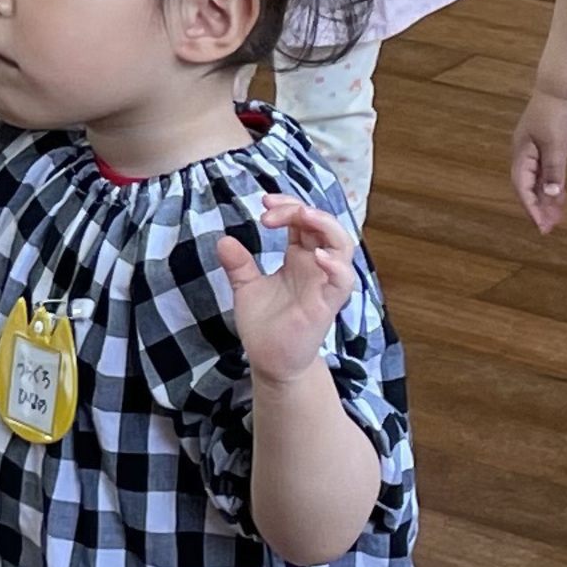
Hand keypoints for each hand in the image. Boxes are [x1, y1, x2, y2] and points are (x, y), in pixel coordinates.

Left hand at [216, 188, 355, 379]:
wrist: (270, 362)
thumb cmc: (266, 325)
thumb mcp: (246, 288)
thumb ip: (238, 264)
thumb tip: (222, 239)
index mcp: (299, 258)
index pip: (303, 220)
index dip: (288, 206)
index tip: (264, 204)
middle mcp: (316, 267)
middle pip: (325, 224)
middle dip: (302, 209)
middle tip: (271, 210)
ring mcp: (324, 284)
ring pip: (343, 246)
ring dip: (327, 225)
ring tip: (303, 216)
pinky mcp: (327, 305)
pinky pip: (343, 281)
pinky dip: (336, 265)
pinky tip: (317, 255)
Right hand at [511, 89, 566, 234]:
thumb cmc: (558, 115)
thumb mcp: (556, 144)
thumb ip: (554, 171)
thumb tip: (550, 196)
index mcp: (522, 153)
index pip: (522, 186)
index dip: (531, 207)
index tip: (542, 226)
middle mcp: (527, 155)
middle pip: (528, 186)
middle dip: (538, 207)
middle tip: (550, 228)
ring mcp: (539, 151)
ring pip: (539, 181)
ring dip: (547, 199)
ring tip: (557, 218)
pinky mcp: (552, 148)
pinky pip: (550, 173)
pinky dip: (554, 186)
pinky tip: (561, 197)